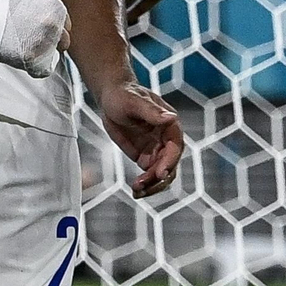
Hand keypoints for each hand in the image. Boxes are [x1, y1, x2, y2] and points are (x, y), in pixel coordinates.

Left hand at [97, 81, 183, 198]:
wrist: (110, 97)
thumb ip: (152, 112)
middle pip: (170, 165)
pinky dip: (145, 185)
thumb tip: (171, 117)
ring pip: (162, 175)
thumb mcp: (134, 102)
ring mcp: (157, 150)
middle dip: (158, 179)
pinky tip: (136, 191)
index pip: (175, 147)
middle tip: (140, 186)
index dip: (169, 161)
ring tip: (136, 191)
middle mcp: (166, 139)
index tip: (160, 174)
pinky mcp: (146, 156)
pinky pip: (150, 176)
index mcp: (169, 125)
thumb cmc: (124, 94)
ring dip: (152, 186)